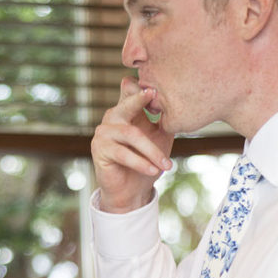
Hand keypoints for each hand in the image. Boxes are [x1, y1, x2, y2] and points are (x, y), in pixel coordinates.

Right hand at [90, 76, 173, 212]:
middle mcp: (112, 118)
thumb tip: (178, 105)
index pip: (130, 91)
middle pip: (126, 104)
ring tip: (167, 164)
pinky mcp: (99, 150)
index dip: (140, 87)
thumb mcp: (160, 139)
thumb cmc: (147, 162)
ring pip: (131, 135)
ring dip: (151, 151)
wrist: (132, 191)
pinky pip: (123, 154)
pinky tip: (154, 169)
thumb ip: (165, 121)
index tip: (154, 86)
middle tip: (152, 94)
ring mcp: (103, 133)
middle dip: (138, 99)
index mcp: (127, 111)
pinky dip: (141, 162)